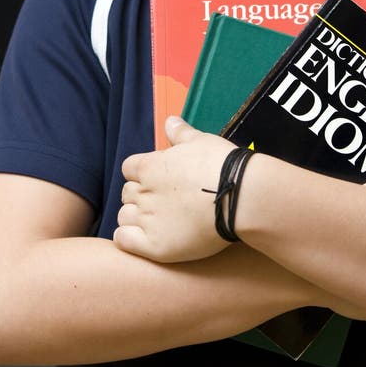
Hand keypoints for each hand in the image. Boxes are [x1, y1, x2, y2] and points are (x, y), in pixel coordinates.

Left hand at [114, 117, 236, 261]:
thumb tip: (169, 121)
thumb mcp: (200, 141)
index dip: (141, 173)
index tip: (158, 179)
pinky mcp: (155, 246)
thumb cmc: (222, 165)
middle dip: (140, 195)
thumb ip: (180, 133)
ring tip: (157, 221)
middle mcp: (144, 192)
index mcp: (150, 166)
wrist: (241, 197)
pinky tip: (146, 238)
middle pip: (126, 193)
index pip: (129, 168)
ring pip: (124, 216)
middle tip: (162, 201)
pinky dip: (129, 239)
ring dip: (135, 218)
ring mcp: (148, 220)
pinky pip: (124, 240)